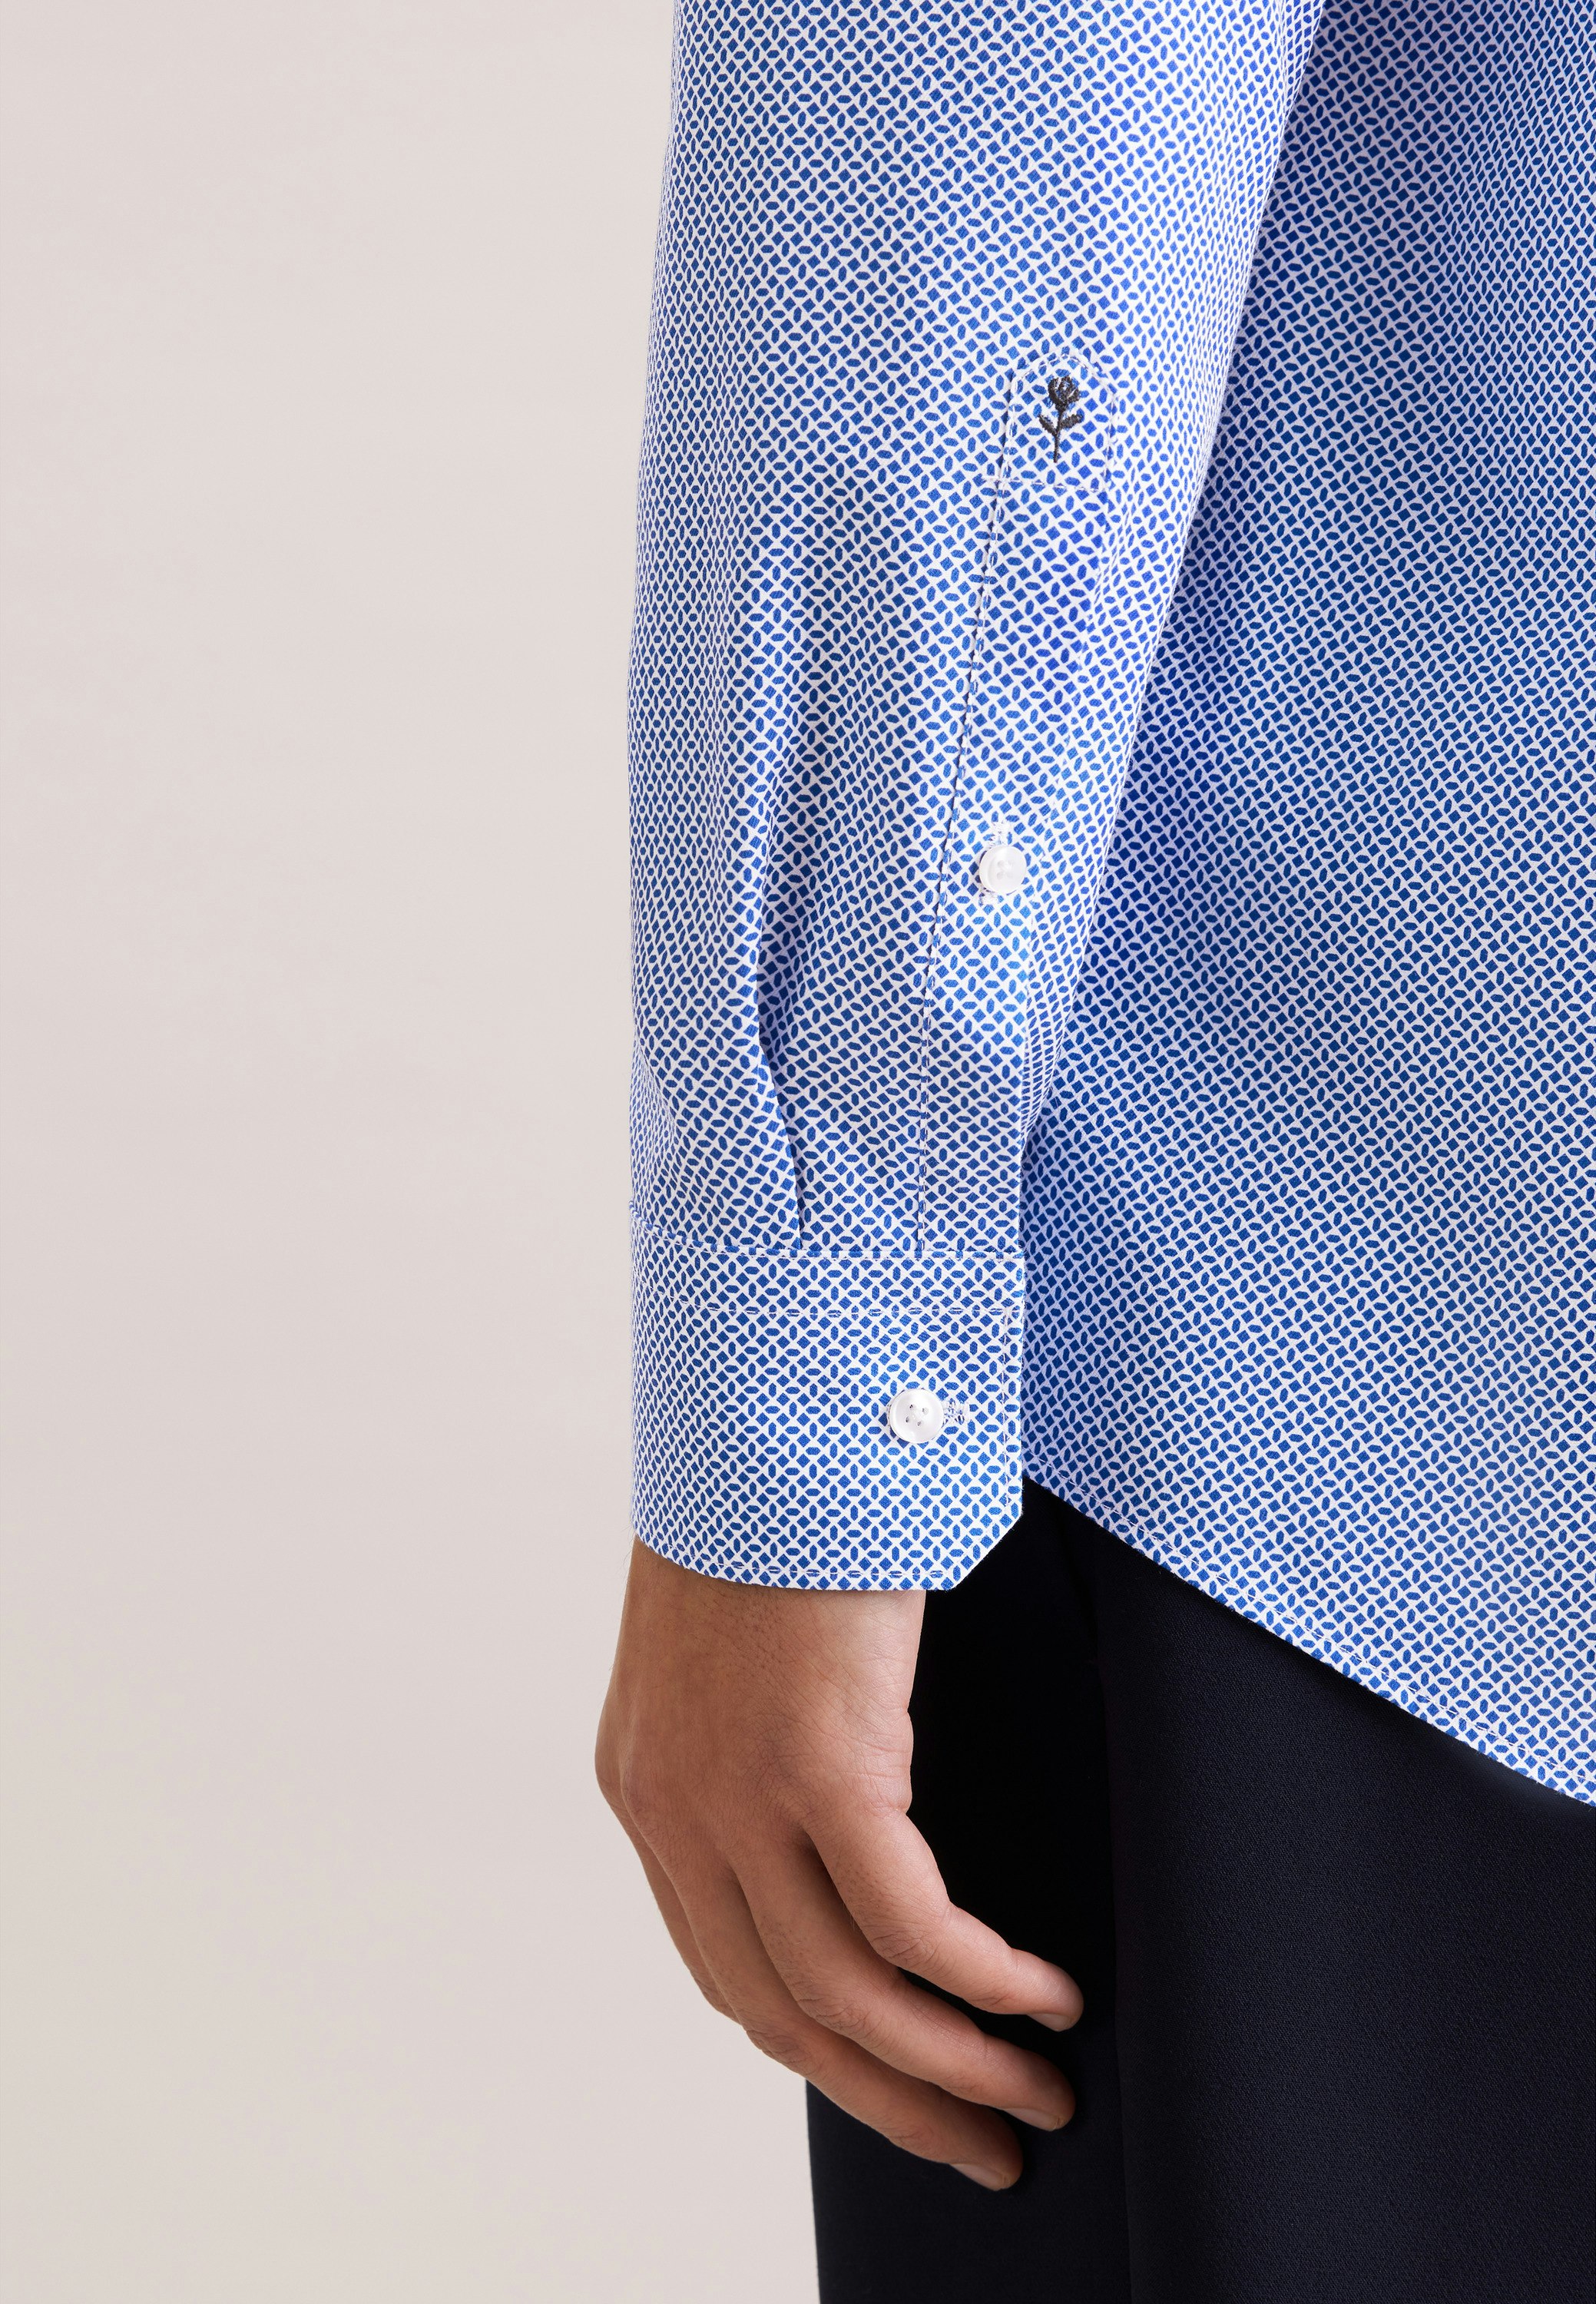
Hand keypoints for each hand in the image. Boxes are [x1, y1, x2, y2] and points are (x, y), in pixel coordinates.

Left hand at [596, 1539, 1080, 2189]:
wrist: (770, 1407)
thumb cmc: (780, 1510)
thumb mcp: (741, 1650)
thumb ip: (768, 1745)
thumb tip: (856, 1824)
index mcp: (650, 1790)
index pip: (730, 1968)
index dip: (827, 2048)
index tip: (905, 2087)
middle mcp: (676, 1812)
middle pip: (785, 2013)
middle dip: (894, 2097)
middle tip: (987, 2147)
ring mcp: (739, 1796)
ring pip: (852, 1993)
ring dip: (955, 2062)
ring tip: (1040, 2092)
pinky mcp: (819, 1767)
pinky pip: (912, 1923)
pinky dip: (984, 1978)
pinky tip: (1043, 1994)